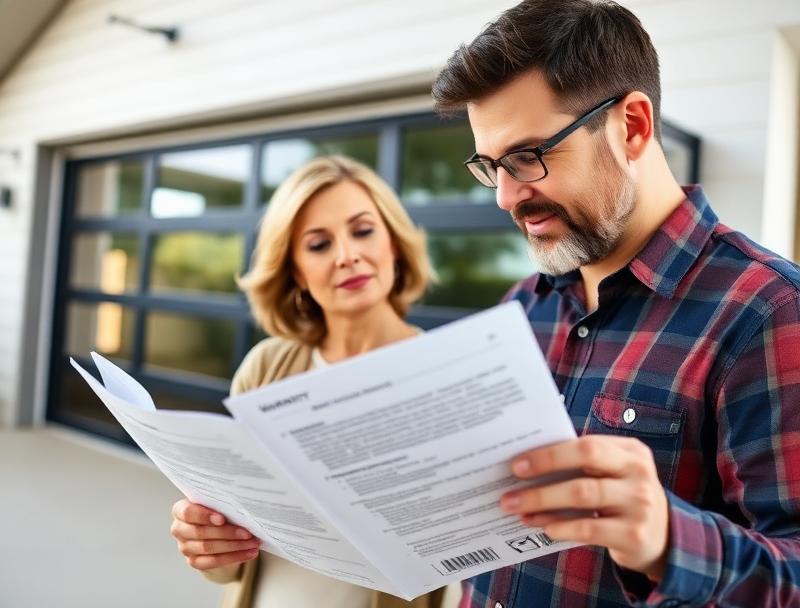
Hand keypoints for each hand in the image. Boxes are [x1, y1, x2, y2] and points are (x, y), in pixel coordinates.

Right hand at [170, 499, 260, 570]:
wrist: (215, 531)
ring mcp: (185, 547)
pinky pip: (214, 562)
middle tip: (248, 533)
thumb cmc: (217, 512)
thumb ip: (222, 504)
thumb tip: (243, 508)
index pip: (188, 513)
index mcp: (180, 510)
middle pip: (201, 532)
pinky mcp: (194, 561)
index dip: (204, 516)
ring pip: (209, 548)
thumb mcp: (217, 505)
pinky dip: (234, 557)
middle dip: (227, 533)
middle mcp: (179, 529)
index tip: (222, 518)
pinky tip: (249, 553)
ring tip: (253, 543)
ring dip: (234, 546)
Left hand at [500, 435, 669, 580]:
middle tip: (511, 484)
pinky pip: (589, 529)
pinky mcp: (634, 535)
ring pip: (583, 495)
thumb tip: (527, 465)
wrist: (663, 538)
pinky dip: (561, 527)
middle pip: (586, 461)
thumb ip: (582, 465)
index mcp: (630, 451)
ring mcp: (640, 504)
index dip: (550, 452)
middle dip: (544, 468)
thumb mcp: (613, 474)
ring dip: (543, 501)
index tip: (517, 462)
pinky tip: (543, 527)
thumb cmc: (622, 497)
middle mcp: (639, 472)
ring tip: (516, 508)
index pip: (586, 443)